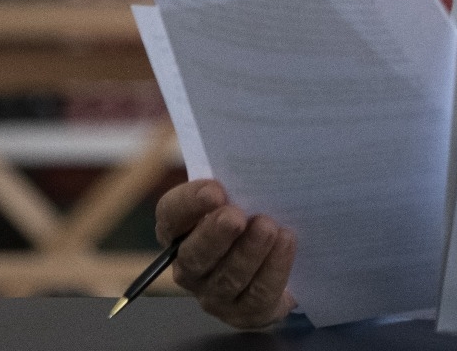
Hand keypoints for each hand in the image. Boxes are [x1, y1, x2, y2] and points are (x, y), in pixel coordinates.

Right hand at [153, 178, 296, 329]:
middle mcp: (191, 266)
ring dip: (248, 252)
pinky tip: (286, 243)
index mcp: (181, 231)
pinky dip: (273, 269)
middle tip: (235, 215)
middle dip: (214, 235)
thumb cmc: (254, 214)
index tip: (214, 189)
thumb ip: (237, 176)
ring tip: (268, 227)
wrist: (280, 259)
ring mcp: (215, 294)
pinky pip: (257, 295)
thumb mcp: (243, 191)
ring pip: (227, 278)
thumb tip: (250, 144)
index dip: (188, 204)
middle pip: (194, 255)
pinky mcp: (244, 312)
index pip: (170, 216)